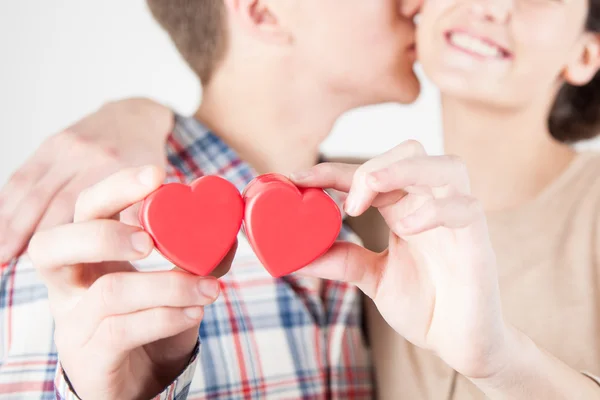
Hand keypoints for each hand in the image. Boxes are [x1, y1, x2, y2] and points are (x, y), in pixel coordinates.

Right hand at [0, 98, 172, 262]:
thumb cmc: (146, 164)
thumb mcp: (154, 187)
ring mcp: (65, 147)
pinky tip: (0, 228)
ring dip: (9, 223)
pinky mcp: (49, 145)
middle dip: (26, 234)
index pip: (83, 206)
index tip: (48, 265)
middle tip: (8, 264)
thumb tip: (137, 244)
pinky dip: (5, 203)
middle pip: (49, 199)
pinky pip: (21, 176)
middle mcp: (86, 154)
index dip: (64, 237)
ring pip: (29, 189)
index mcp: (115, 166)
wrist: (135, 118)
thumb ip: (144, 213)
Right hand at [28, 165, 235, 399]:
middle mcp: (69, 284)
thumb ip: (194, 257)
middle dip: (104, 233)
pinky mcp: (89, 357)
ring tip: (209, 288)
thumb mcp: (172, 284)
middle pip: (53, 244)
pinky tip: (195, 312)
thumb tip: (227, 234)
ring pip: (107, 292)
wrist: (138, 381)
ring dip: (166, 285)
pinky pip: (121, 330)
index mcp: (88, 254)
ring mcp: (74, 323)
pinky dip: (165, 316)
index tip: (157, 175)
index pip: (84, 210)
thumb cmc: (150, 322)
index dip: (114, 188)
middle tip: (150, 239)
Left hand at [291, 141, 507, 379]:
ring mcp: (457, 220)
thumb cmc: (425, 306)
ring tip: (366, 197)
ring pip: (446, 167)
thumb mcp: (373, 278)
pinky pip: (466, 208)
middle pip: (411, 152)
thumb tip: (296, 255)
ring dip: (403, 170)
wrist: (461, 344)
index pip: (370, 174)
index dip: (333, 170)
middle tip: (347, 204)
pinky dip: (434, 211)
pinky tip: (406, 229)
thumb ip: (343, 260)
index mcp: (404, 209)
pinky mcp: (478, 242)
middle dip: (373, 167)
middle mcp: (431, 205)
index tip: (296, 179)